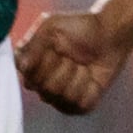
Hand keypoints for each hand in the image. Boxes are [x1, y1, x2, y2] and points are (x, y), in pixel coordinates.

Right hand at [15, 9, 131, 115]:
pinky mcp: (79, 105)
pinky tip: (91, 77)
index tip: (53, 50)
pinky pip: (80, 104)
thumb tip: (22, 65)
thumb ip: (33, 45)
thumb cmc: (79, 28)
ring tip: (82, 65)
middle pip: (45, 89)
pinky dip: (89, 88)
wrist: (109, 35)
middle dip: (62, 69)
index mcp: (31, 66)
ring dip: (77, 77)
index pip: (27, 76)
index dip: (43, 64)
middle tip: (70, 57)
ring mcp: (59, 97)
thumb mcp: (51, 28)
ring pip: (62, 97)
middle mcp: (41, 84)